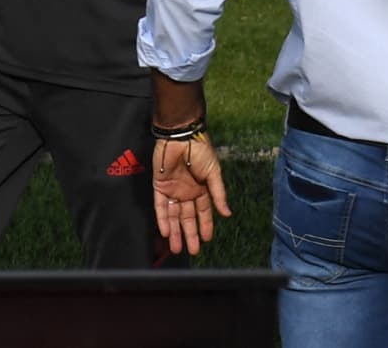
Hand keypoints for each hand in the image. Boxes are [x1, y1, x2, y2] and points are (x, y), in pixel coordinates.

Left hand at [153, 131, 231, 255]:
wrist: (181, 137)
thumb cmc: (200, 152)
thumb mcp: (214, 173)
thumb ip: (218, 194)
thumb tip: (228, 213)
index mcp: (202, 188)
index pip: (204, 211)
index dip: (206, 225)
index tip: (207, 239)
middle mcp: (187, 192)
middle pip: (188, 217)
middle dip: (190, 234)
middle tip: (193, 250)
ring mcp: (173, 190)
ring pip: (174, 216)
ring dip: (175, 232)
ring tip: (176, 248)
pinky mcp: (159, 187)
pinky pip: (160, 207)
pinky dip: (162, 219)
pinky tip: (165, 232)